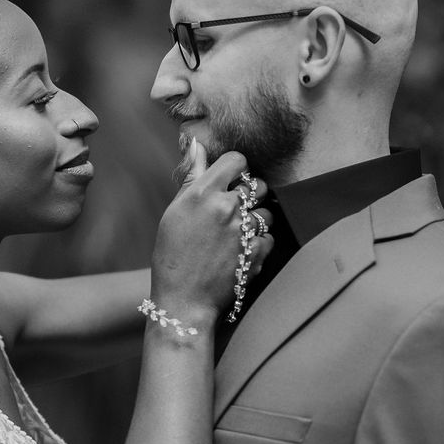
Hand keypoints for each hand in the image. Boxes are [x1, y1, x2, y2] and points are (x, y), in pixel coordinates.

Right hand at [151, 141, 272, 321]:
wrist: (184, 299)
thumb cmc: (173, 255)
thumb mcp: (175, 211)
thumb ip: (192, 176)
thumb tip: (195, 143)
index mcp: (203, 193)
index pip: (236, 161)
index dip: (236, 169)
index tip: (231, 179)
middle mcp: (226, 208)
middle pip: (257, 185)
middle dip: (250, 194)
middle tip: (235, 209)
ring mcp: (244, 231)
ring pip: (266, 213)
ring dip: (256, 221)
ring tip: (238, 234)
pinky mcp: (256, 253)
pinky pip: (269, 237)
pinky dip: (259, 244)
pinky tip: (241, 251)